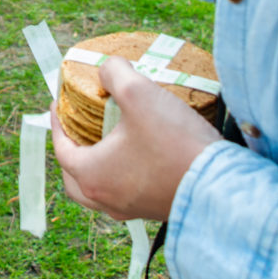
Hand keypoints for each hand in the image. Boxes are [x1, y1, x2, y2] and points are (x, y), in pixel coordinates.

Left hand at [51, 56, 222, 221]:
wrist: (220, 185)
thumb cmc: (174, 142)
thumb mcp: (139, 93)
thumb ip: (115, 73)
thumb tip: (107, 68)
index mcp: (91, 175)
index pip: (61, 148)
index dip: (57, 123)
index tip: (59, 104)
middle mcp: (106, 199)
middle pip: (74, 179)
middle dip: (71, 153)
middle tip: (77, 130)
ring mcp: (131, 210)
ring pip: (99, 192)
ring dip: (96, 168)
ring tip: (107, 143)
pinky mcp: (155, 211)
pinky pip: (125, 196)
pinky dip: (120, 178)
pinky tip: (138, 157)